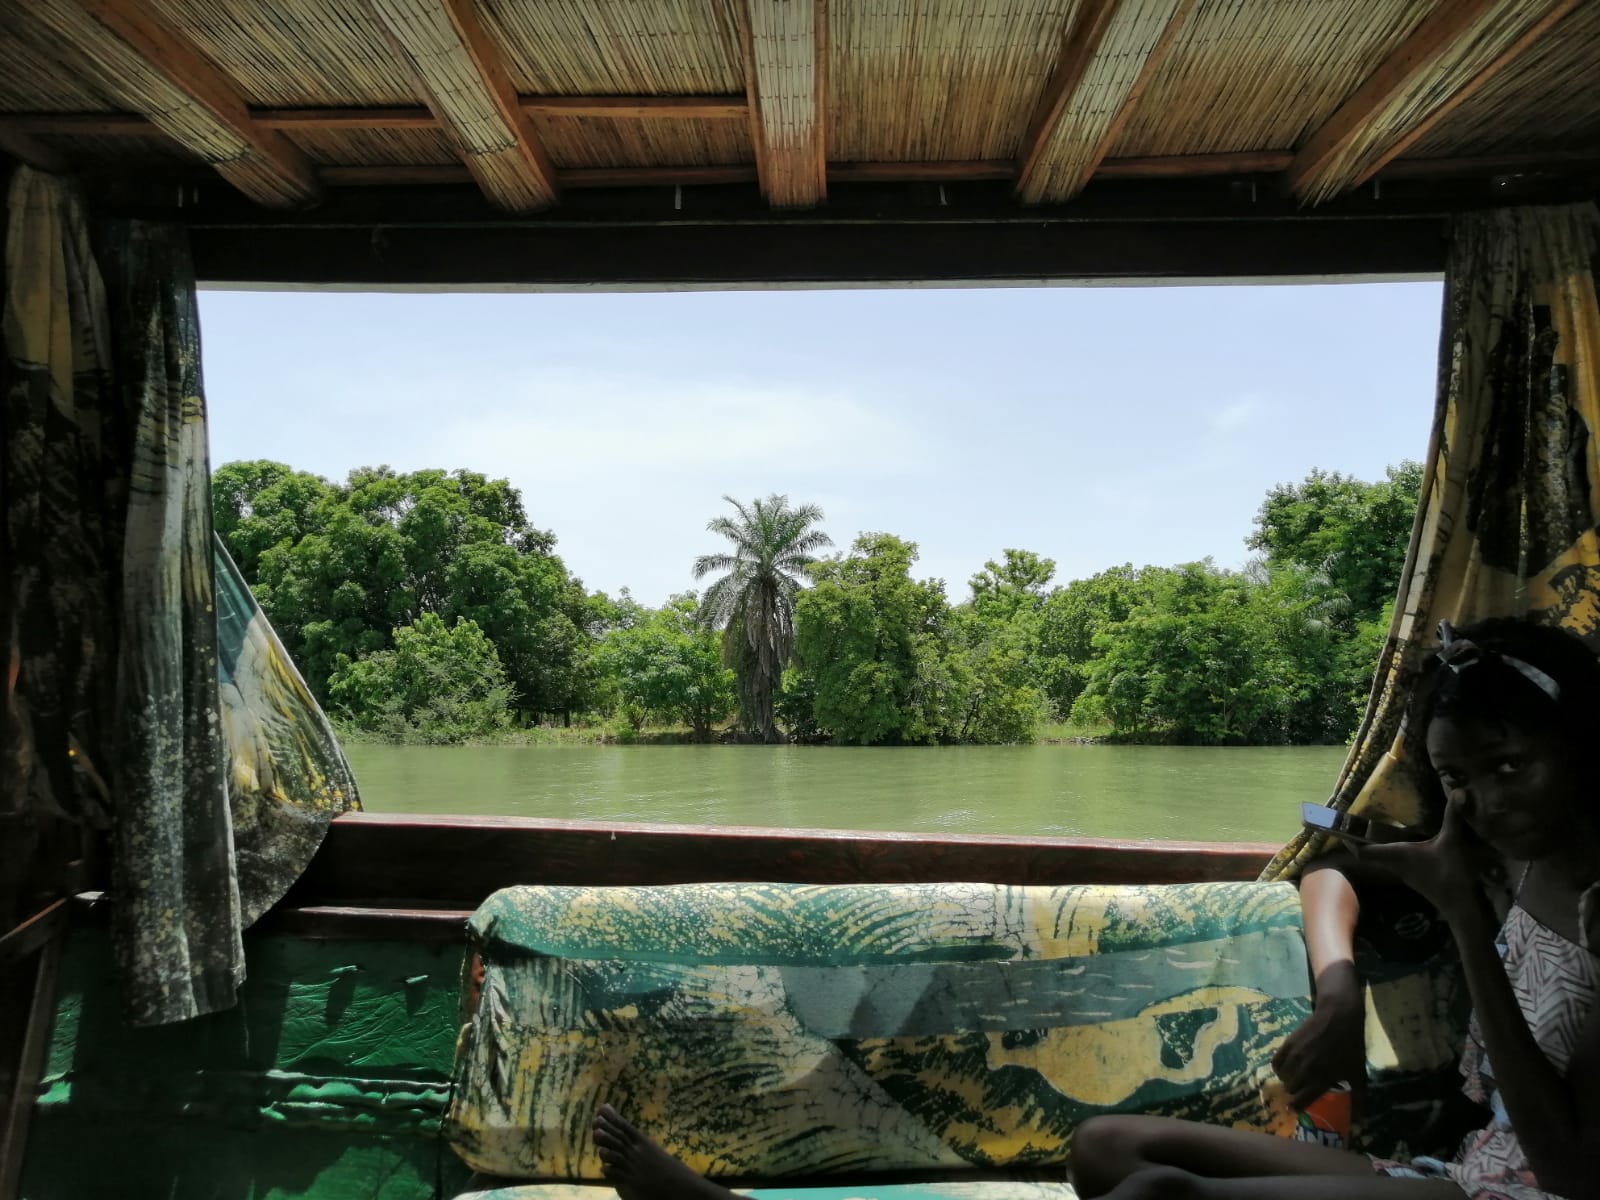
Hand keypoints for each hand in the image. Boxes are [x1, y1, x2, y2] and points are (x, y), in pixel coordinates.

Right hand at [1273, 963, 1364, 1107]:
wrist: (1339, 1017)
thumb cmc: (1351, 1047)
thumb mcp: (1358, 1074)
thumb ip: (1359, 1099)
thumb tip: (1361, 1121)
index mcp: (1320, 1081)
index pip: (1301, 1101)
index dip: (1297, 1107)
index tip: (1297, 1108)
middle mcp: (1304, 1071)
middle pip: (1290, 1088)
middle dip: (1294, 1091)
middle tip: (1300, 1090)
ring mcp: (1294, 1057)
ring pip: (1282, 1076)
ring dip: (1286, 1080)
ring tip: (1293, 1078)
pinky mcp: (1288, 1044)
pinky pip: (1276, 1061)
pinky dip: (1278, 1067)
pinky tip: (1285, 1067)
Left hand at [1356, 796, 1491, 918]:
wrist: (1460, 906)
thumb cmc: (1451, 874)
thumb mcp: (1452, 841)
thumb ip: (1453, 817)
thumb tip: (1459, 791)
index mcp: (1397, 855)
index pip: (1363, 852)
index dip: (1349, 842)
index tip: (1339, 829)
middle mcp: (1395, 864)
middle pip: (1368, 853)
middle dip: (1360, 839)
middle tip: (1354, 821)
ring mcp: (1403, 872)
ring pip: (1381, 857)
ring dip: (1375, 844)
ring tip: (1374, 826)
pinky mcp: (1414, 876)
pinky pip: (1395, 861)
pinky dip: (1392, 850)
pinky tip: (1402, 840)